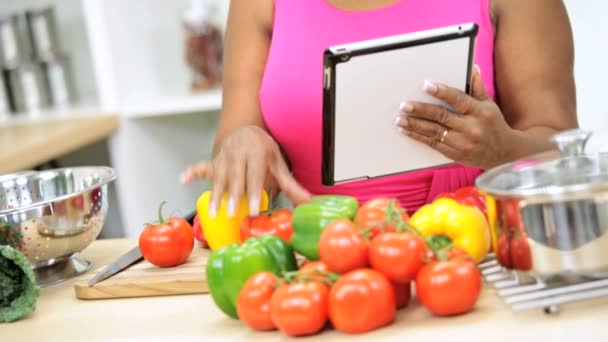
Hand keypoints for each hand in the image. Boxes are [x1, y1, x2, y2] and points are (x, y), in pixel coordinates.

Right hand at [180, 125, 310, 216]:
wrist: (246, 130)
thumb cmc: (264, 151)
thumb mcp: (278, 165)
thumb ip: (291, 185)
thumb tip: (309, 202)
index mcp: (257, 153)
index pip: (255, 175)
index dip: (254, 192)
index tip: (254, 209)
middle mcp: (239, 153)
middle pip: (235, 177)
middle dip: (233, 195)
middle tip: (231, 213)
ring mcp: (224, 157)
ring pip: (218, 176)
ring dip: (215, 194)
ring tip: (214, 212)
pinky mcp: (213, 161)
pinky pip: (201, 166)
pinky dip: (192, 172)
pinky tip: (183, 179)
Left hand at [395, 66, 515, 169]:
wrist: (504, 154)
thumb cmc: (494, 124)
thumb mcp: (489, 105)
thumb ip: (477, 87)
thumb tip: (471, 67)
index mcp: (480, 112)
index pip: (458, 99)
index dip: (441, 92)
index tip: (426, 85)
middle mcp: (471, 128)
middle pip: (441, 116)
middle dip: (420, 110)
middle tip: (404, 105)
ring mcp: (462, 143)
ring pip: (434, 132)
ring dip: (414, 125)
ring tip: (399, 119)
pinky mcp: (455, 154)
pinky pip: (433, 144)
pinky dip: (418, 137)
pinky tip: (407, 131)